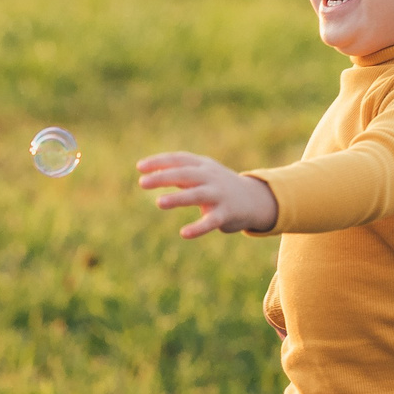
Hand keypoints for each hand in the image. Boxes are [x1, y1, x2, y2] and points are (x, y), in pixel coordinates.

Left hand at [138, 154, 278, 238]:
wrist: (254, 199)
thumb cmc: (219, 186)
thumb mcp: (202, 175)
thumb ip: (181, 173)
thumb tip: (153, 172)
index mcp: (203, 166)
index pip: (179, 159)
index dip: (160, 161)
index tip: (140, 167)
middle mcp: (210, 177)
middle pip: (185, 174)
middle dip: (163, 177)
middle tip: (142, 182)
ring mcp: (219, 195)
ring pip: (197, 195)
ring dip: (178, 198)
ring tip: (159, 203)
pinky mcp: (226, 214)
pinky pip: (211, 221)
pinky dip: (198, 227)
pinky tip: (184, 233)